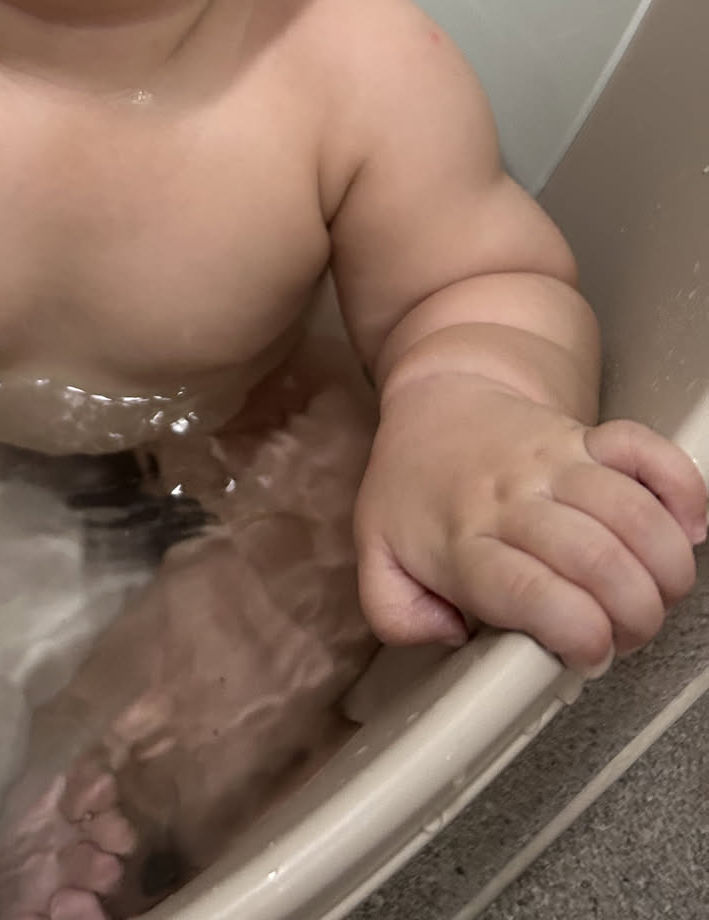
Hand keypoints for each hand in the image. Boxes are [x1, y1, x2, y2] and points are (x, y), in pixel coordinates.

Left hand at [353, 376, 705, 671]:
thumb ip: (396, 614)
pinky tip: (686, 528)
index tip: (587, 654)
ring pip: (634, 514)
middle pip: (599, 560)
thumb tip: (447, 637)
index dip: (578, 635)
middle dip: (633, 615)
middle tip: (624, 633)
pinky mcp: (590, 436)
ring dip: (664, 568)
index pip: (532, 593)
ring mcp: (556, 463)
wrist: (438, 401)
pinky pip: (649, 451)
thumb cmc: (413, 486)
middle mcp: (514, 500)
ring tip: (654, 593)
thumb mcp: (376, 558)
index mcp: (463, 541)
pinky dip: (682, 490)